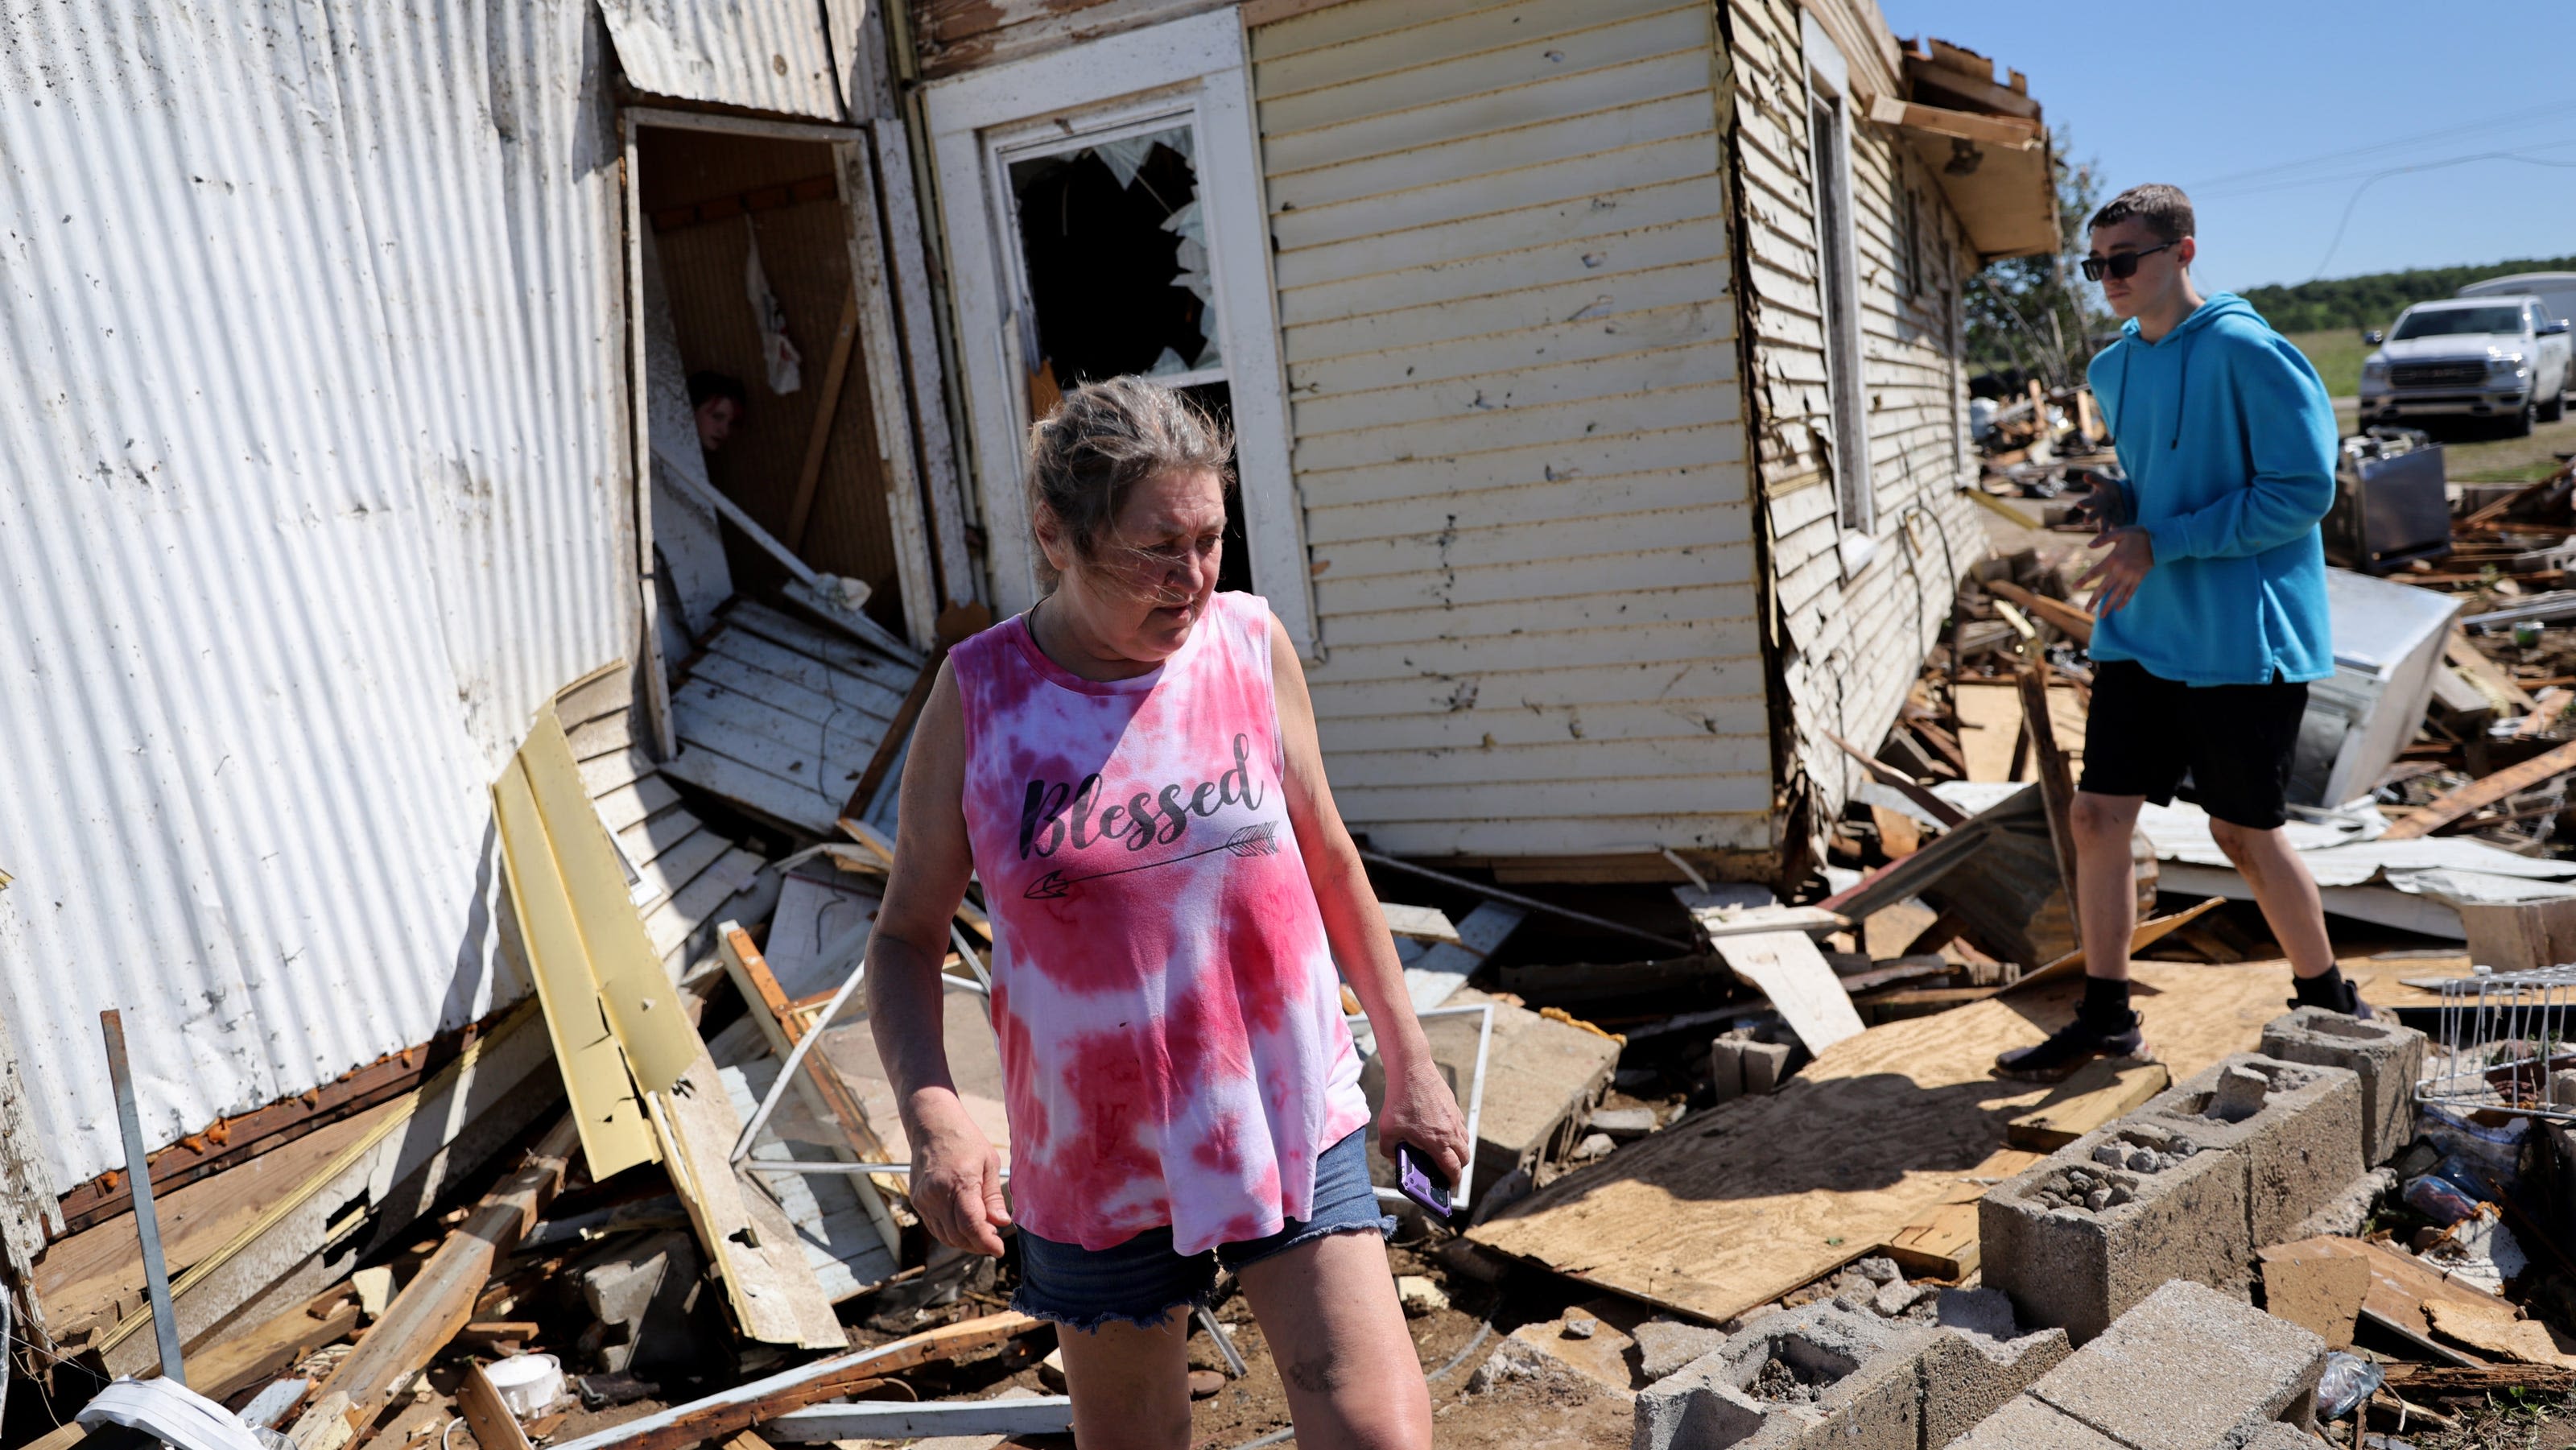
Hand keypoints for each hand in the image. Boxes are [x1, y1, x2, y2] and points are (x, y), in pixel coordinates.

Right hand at [908, 1099, 1011, 1256]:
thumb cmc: (964, 1140)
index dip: (987, 1243)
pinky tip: (965, 1227)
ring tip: (983, 1233)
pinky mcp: (917, 1202)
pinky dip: (952, 1234)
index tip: (999, 1250)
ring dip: (965, 1242)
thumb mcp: (989, 1162)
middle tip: (995, 1239)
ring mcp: (923, 1200)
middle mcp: (936, 1195)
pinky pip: (935, 1228)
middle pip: (958, 1236)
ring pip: (946, 1237)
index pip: (971, 1225)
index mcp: (959, 1182)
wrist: (931, 1125)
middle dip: (978, 1244)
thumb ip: (993, 1196)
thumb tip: (1002, 1223)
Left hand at [1375, 1046, 1470, 1184]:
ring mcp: (1455, 1118)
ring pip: (1465, 1141)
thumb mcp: (1387, 1130)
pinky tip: (1440, 1130)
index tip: (1449, 1186)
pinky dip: (1455, 1133)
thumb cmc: (1399, 1100)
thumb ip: (1389, 1151)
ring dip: (1458, 1150)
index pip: (1453, 1169)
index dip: (1452, 1181)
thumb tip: (1394, 1158)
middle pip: (1464, 1157)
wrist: (1412, 1070)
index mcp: (1437, 1142)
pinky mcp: (1454, 1106)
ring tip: (1444, 1151)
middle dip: (1458, 1167)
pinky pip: (1460, 1125)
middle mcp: (1451, 1132)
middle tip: (1447, 1170)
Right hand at [2071, 472, 2129, 533]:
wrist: (2118, 498)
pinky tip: (2118, 534)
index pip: (2087, 503)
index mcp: (2094, 502)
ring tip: (2102, 533)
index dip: (2083, 503)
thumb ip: (2095, 478)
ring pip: (2104, 524)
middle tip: (2086, 521)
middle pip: (2093, 515)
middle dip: (2090, 517)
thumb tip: (2085, 475)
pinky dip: (2117, 531)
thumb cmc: (2107, 490)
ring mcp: (2107, 518)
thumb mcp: (2102, 482)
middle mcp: (2098, 512)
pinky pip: (2117, 527)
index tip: (2078, 504)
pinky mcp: (2117, 522)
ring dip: (2103, 528)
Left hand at [2078, 526, 2154, 615]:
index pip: (2095, 571)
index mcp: (2114, 559)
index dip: (2084, 580)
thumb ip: (2103, 539)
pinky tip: (2118, 608)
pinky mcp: (2139, 578)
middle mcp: (2121, 570)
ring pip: (2117, 593)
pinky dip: (2124, 601)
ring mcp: (2130, 576)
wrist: (2160, 540)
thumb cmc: (2137, 535)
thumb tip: (2088, 546)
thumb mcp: (2120, 532)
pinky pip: (2130, 592)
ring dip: (2109, 605)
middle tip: (2086, 610)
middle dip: (2095, 600)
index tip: (2074, 587)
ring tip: (2101, 616)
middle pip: (2104, 588)